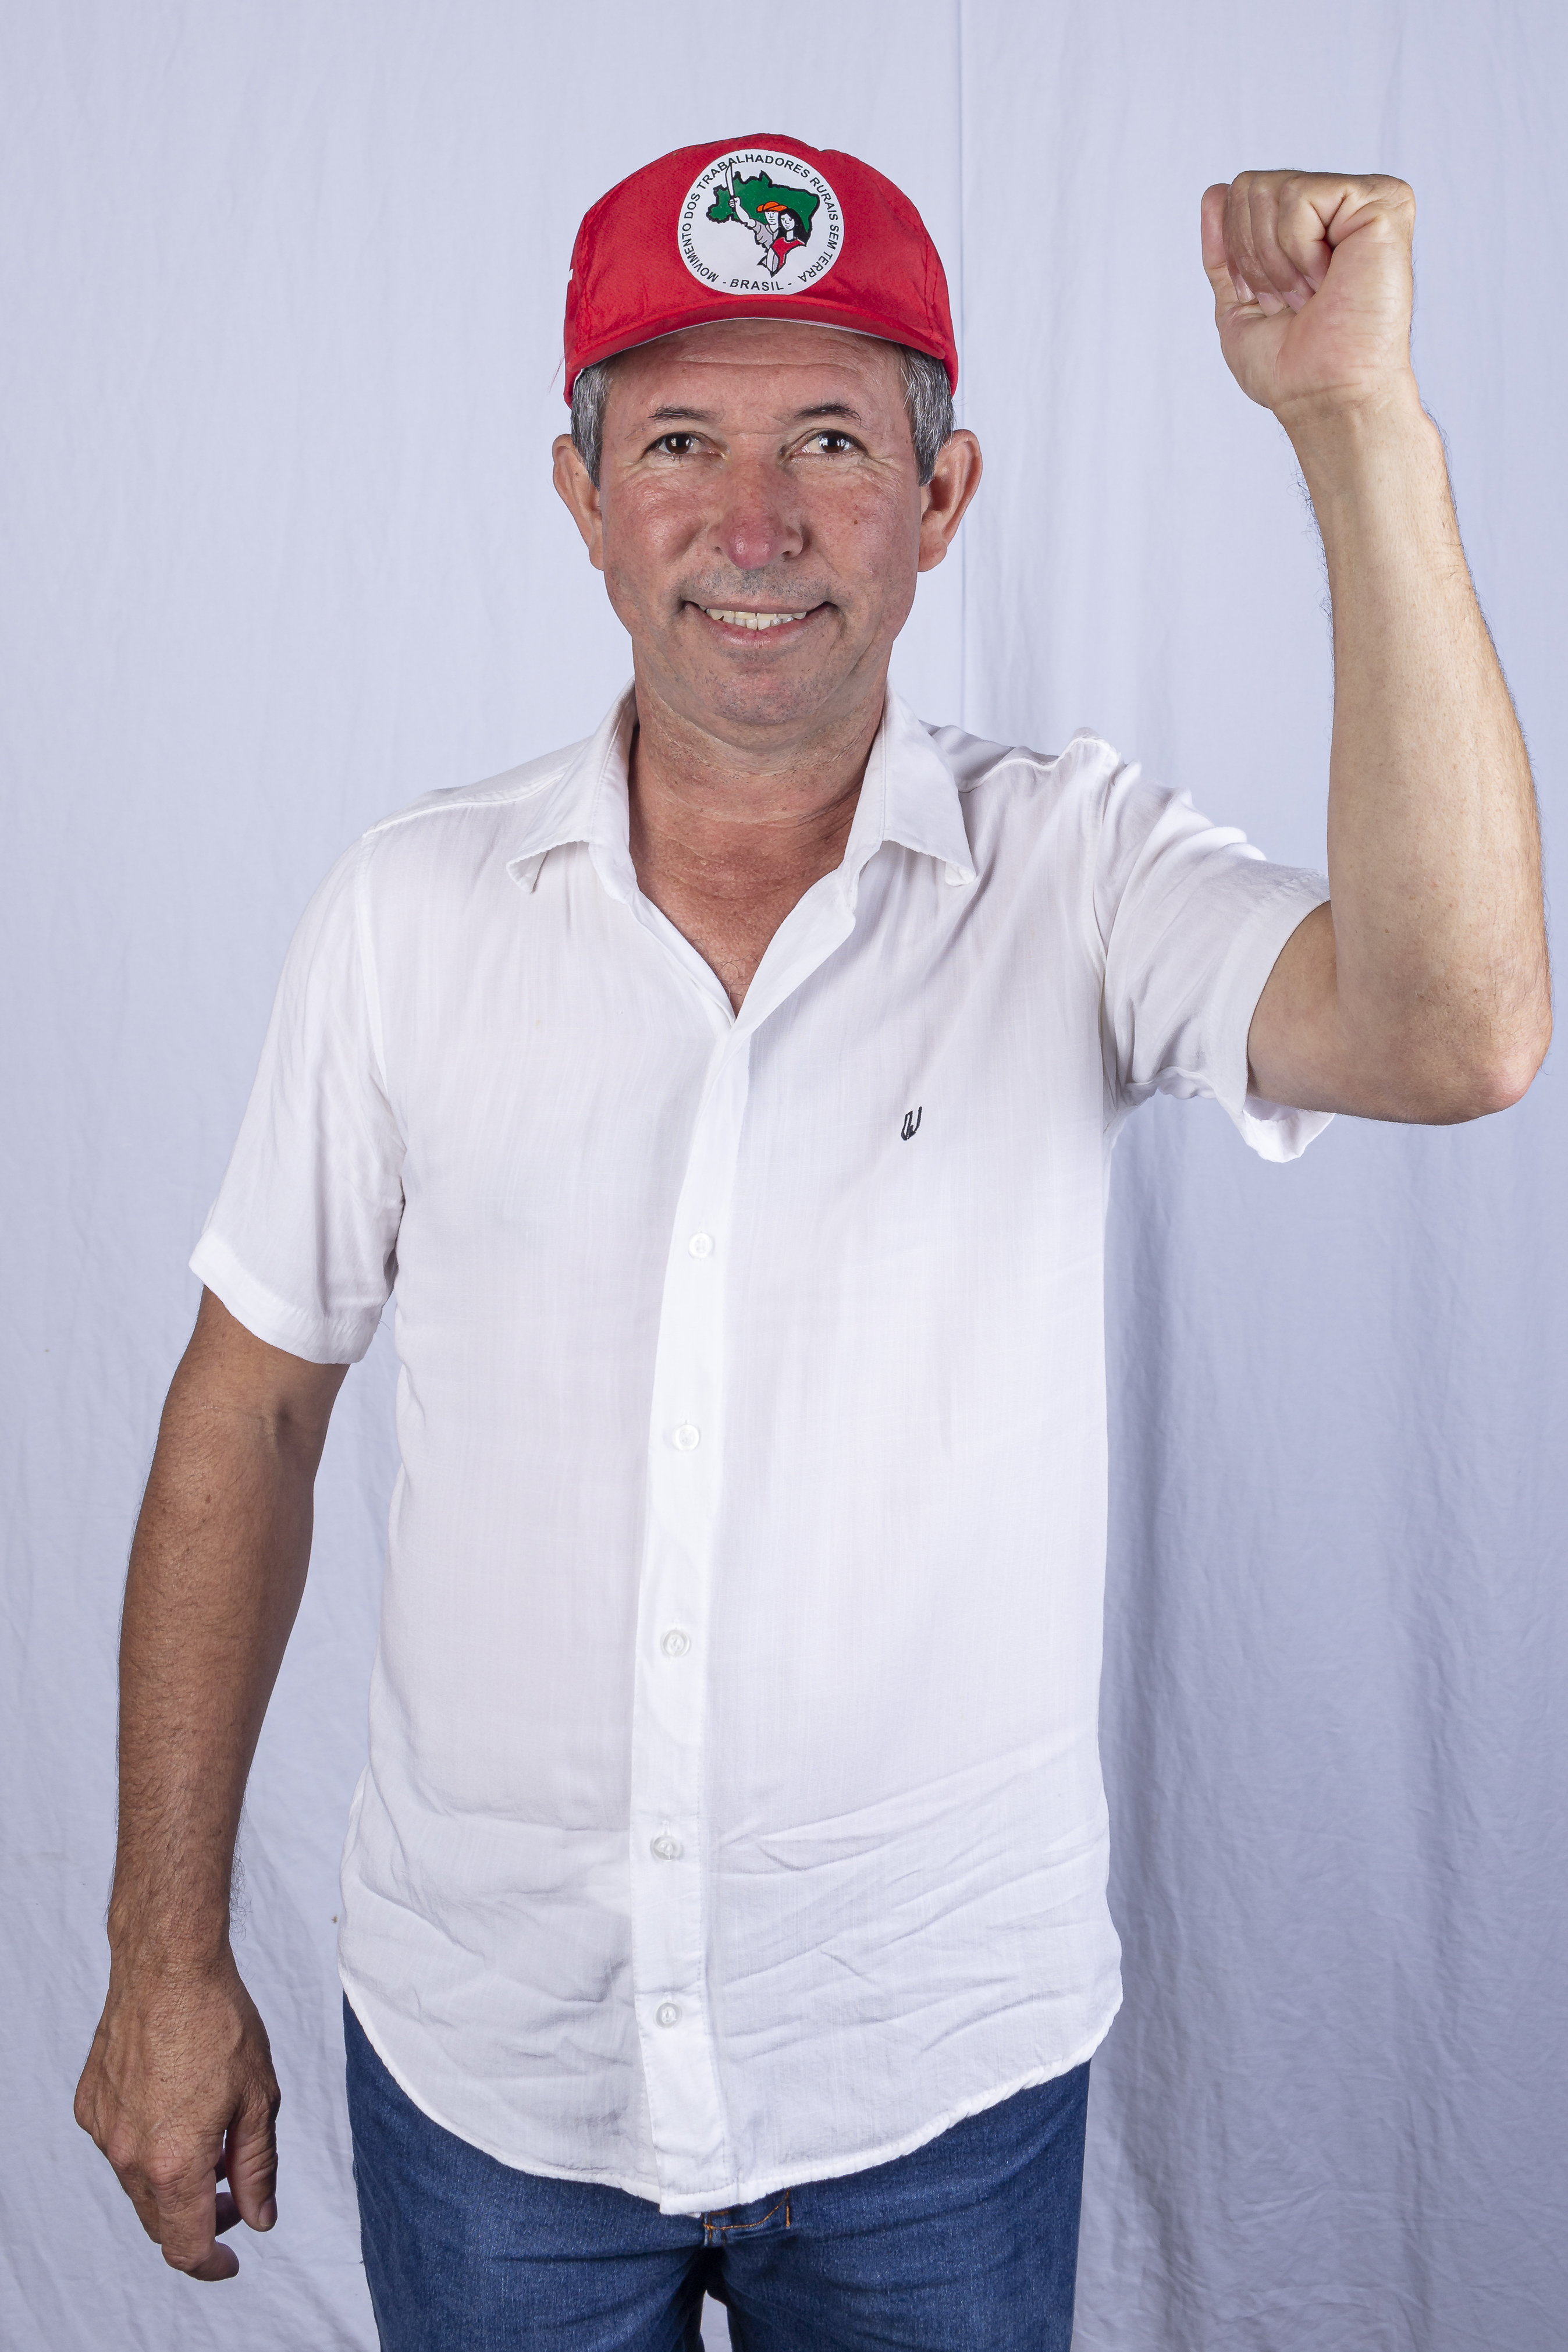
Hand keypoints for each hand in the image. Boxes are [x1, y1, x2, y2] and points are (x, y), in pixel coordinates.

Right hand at [74, 1950, 279, 2280]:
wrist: (168, 1964)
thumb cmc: (220, 2021)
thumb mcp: (258, 2098)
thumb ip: (257, 2167)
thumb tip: (259, 2218)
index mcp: (174, 2162)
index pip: (186, 2246)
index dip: (211, 2263)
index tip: (232, 2259)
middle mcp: (129, 2155)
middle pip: (160, 2221)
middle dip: (200, 2221)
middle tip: (236, 2197)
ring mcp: (103, 2130)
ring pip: (138, 2184)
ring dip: (174, 2181)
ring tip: (212, 2139)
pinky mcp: (90, 2103)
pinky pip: (119, 2144)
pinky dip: (148, 2145)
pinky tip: (176, 2108)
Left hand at [1201, 172, 1416, 427]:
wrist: (1324, 394)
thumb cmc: (1291, 366)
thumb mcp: (1240, 303)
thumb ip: (1227, 249)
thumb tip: (1214, 192)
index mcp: (1312, 227)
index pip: (1241, 195)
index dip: (1238, 254)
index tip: (1271, 301)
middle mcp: (1340, 206)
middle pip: (1251, 186)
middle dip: (1254, 255)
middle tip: (1295, 299)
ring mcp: (1366, 199)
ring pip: (1273, 188)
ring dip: (1277, 261)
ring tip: (1313, 293)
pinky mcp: (1383, 202)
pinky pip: (1302, 197)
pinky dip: (1299, 250)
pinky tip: (1328, 278)